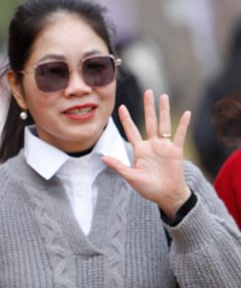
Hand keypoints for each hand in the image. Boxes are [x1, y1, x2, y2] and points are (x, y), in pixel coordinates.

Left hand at [101, 90, 190, 218]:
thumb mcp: (131, 177)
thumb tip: (102, 157)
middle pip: (149, 121)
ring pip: (164, 124)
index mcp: (139, 150)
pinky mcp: (176, 151)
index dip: (126, 119)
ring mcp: (164, 147)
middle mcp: (152, 145)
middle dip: (148, 107)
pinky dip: (183, 125)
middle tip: (148, 91)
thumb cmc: (148, 188)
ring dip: (164, 111)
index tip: (121, 106)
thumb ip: (118, 166)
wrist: (167, 196)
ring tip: (163, 96)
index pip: (131, 130)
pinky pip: (180, 135)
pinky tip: (186, 113)